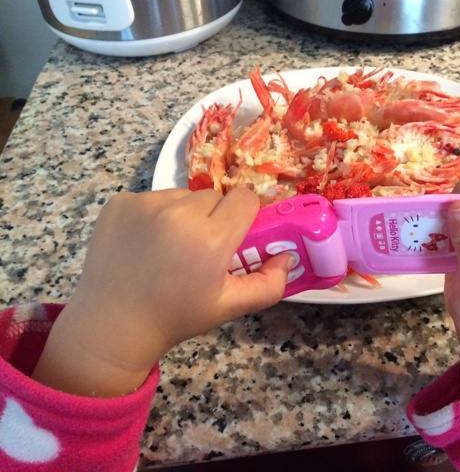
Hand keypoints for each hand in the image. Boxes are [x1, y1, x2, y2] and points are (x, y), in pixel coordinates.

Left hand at [32, 188, 292, 396]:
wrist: (112, 324)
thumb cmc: (175, 316)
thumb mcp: (229, 307)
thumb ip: (269, 284)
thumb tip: (288, 257)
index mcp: (210, 239)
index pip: (245, 199)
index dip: (244, 217)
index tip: (233, 237)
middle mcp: (178, 213)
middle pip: (215, 196)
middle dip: (214, 217)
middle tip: (200, 249)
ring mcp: (144, 204)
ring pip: (183, 195)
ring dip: (184, 214)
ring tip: (169, 247)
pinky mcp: (119, 202)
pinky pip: (152, 198)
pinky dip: (154, 215)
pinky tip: (145, 243)